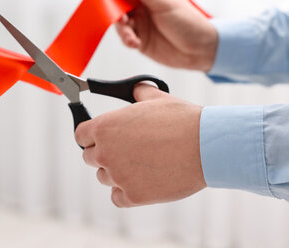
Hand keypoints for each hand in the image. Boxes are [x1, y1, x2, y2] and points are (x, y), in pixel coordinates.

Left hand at [74, 83, 205, 206]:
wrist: (207, 146)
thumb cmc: (183, 119)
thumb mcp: (156, 97)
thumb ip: (138, 93)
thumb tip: (135, 90)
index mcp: (106, 126)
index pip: (81, 135)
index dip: (91, 136)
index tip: (102, 138)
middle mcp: (106, 152)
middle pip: (90, 158)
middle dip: (105, 154)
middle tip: (127, 150)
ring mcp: (118, 176)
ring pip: (105, 178)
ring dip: (117, 172)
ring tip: (142, 163)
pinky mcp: (133, 196)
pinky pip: (118, 198)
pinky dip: (127, 192)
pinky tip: (143, 181)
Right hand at [112, 0, 217, 70]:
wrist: (201, 50)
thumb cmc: (189, 22)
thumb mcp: (163, 1)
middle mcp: (143, 8)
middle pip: (118, 8)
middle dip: (116, 15)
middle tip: (123, 20)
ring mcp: (142, 25)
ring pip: (120, 25)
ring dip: (123, 31)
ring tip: (132, 37)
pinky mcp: (141, 41)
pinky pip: (126, 39)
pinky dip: (128, 41)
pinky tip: (136, 43)